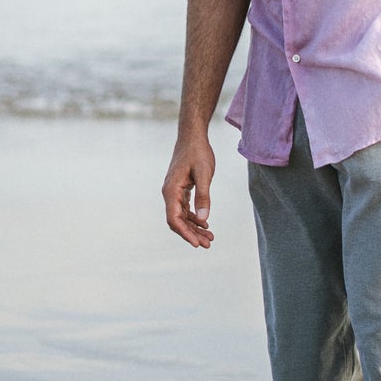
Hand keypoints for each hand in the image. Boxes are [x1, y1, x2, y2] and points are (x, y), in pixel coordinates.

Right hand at [163, 128, 215, 248]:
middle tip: (208, 244)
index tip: (197, 244)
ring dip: (194, 228)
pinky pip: (185, 209)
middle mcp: (170, 193)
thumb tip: (204, 218)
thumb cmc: (198, 152)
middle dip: (192, 234)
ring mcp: (174, 192)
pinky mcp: (180, 189)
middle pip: (178, 221)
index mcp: (171, 191)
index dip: (185, 233)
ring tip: (210, 237)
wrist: (192, 137)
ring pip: (182, 216)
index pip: (174, 219)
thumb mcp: (204, 174)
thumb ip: (203, 196)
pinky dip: (194, 217)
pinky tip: (205, 224)